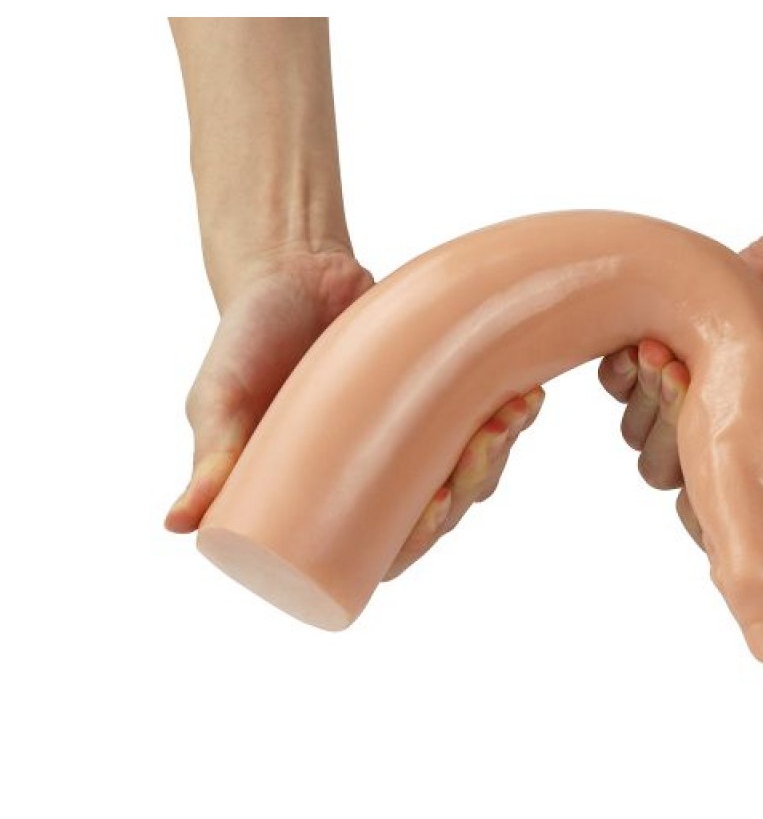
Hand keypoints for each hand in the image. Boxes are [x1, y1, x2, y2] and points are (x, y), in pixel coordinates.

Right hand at [164, 247, 544, 579]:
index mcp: (326, 495)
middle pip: (440, 511)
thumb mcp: (222, 398)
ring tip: (512, 412)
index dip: (419, 543)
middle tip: (480, 447)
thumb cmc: (248, 337)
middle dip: (471, 487)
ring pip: (473, 470)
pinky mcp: (440, 394)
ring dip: (500, 452)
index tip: (435, 510)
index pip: (381, 550)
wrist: (289, 267)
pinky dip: (514, 412)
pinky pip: (488, 417)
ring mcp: (413, 436)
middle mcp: (375, 474)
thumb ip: (212, 457)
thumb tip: (178, 527)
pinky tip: (528, 394)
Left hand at [598, 219, 762, 554]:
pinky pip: (620, 386)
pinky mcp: (665, 357)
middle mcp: (729, 440)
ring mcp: (694, 399)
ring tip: (665, 354)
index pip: (723, 515)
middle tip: (684, 381)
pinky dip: (624, 372)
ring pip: (640, 434)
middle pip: (669, 475)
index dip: (708, 499)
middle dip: (673, 431)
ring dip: (648, 397)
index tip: (710, 455)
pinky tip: (642, 346)